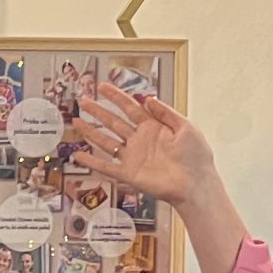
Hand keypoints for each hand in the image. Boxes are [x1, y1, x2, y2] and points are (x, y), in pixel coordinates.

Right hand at [75, 84, 217, 208]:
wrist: (196, 184)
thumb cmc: (196, 158)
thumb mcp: (186, 127)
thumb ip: (166, 113)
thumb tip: (149, 99)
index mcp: (154, 128)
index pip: (130, 108)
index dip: (116, 97)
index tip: (102, 87)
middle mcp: (140, 141)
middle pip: (114, 122)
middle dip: (98, 111)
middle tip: (83, 101)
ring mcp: (133, 157)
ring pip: (106, 141)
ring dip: (90, 132)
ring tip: (76, 122)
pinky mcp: (128, 174)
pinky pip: (106, 166)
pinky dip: (92, 161)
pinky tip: (78, 155)